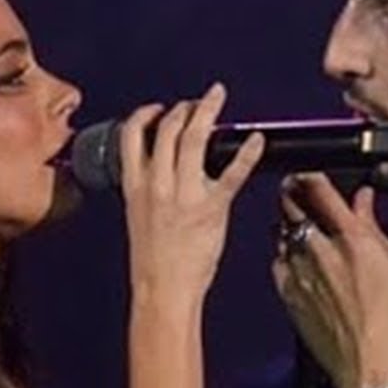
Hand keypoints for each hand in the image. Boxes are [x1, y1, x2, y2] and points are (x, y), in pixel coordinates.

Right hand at [121, 82, 264, 311]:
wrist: (163, 288)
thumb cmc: (153, 260)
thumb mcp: (139, 216)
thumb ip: (150, 189)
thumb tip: (164, 170)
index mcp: (135, 185)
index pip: (132, 134)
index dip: (146, 113)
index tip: (159, 108)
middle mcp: (157, 183)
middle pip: (167, 128)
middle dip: (183, 108)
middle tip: (197, 103)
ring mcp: (184, 193)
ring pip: (193, 138)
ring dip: (207, 112)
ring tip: (217, 99)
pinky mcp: (211, 206)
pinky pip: (232, 171)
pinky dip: (247, 151)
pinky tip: (256, 140)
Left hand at [271, 173, 387, 387]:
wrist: (374, 365)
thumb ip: (376, 228)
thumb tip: (363, 203)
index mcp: (352, 238)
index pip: (320, 189)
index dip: (310, 173)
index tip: (308, 170)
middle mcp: (319, 250)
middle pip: (291, 205)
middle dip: (291, 192)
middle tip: (295, 188)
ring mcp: (299, 273)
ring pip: (281, 232)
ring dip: (287, 222)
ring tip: (297, 221)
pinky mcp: (288, 295)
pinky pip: (277, 262)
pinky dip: (283, 253)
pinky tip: (294, 256)